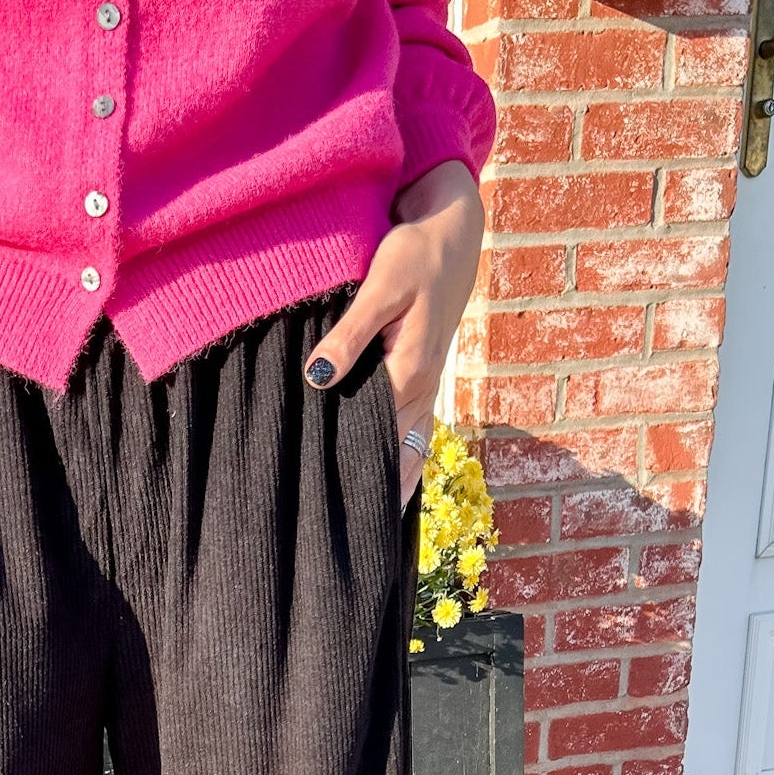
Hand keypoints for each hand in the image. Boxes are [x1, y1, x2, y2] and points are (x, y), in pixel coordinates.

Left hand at [304, 160, 484, 504]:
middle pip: (397, 454)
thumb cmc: (413, 254)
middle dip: (378, 494)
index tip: (334, 512)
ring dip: (392, 483)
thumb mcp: (380, 288)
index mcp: (409, 372)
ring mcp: (427, 385)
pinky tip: (389, 485)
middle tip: (351, 540)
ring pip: (409, 447)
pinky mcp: (424, 376)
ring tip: (372, 528)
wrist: (453, 234)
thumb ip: (349, 335)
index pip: (376, 438)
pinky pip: (413, 430)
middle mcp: (422, 388)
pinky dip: (402, 460)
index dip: (355, 473)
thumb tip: (320, 379)